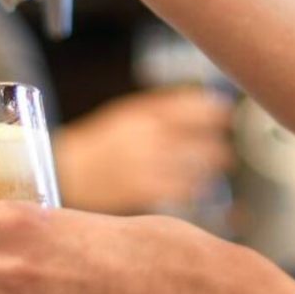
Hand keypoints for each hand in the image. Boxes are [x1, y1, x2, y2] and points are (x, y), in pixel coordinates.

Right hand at [53, 87, 234, 215]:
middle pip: (198, 138)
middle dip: (218, 144)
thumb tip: (203, 102)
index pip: (187, 106)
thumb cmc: (101, 143)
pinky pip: (183, 190)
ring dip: (213, 166)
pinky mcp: (145, 191)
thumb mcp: (126, 115)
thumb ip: (161, 110)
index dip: (213, 109)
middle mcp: (146, 137)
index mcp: (141, 114)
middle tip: (227, 146)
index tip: (228, 111)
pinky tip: (203, 187)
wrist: (67, 174)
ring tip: (222, 164)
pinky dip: (197, 188)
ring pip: (195, 166)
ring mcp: (147, 165)